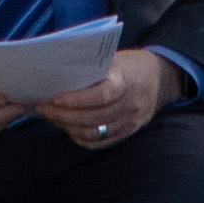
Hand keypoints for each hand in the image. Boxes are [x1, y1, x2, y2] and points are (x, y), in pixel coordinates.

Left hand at [41, 49, 181, 151]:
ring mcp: (130, 121)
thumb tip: (57, 77)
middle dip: (63, 115)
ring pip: (95, 133)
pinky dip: (81, 137)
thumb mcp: (114, 60)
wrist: (160, 78)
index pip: (102, 96)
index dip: (77, 99)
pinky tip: (68, 128)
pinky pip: (101, 142)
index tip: (56, 98)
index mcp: (127, 81)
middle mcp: (130, 104)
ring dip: (69, 127)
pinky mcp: (128, 132)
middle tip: (43, 107)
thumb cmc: (129, 65)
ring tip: (51, 117)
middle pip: (93, 118)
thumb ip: (91, 69)